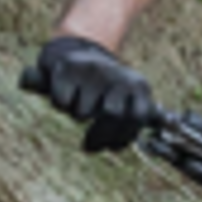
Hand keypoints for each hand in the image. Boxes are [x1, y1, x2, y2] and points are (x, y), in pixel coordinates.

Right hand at [27, 35, 155, 152]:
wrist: (76, 55)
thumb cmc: (106, 89)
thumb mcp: (128, 101)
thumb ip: (133, 122)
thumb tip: (125, 142)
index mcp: (139, 86)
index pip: (139, 116)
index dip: (125, 135)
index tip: (112, 145)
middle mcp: (118, 75)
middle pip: (113, 115)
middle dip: (100, 134)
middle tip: (90, 143)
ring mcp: (93, 70)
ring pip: (83, 112)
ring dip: (79, 115)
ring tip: (81, 102)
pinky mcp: (68, 69)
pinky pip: (62, 103)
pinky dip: (62, 104)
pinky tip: (67, 94)